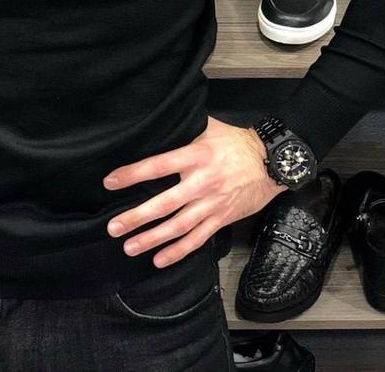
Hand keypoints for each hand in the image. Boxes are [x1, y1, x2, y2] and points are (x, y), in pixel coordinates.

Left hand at [102, 116, 286, 267]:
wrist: (274, 162)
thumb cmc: (237, 141)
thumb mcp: (208, 127)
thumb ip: (183, 131)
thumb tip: (156, 125)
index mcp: (196, 156)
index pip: (157, 166)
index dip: (133, 175)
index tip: (110, 182)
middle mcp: (202, 182)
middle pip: (165, 203)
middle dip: (137, 217)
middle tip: (114, 227)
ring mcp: (212, 203)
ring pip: (178, 226)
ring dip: (152, 238)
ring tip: (129, 247)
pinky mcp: (222, 218)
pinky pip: (198, 238)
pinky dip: (179, 251)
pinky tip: (159, 259)